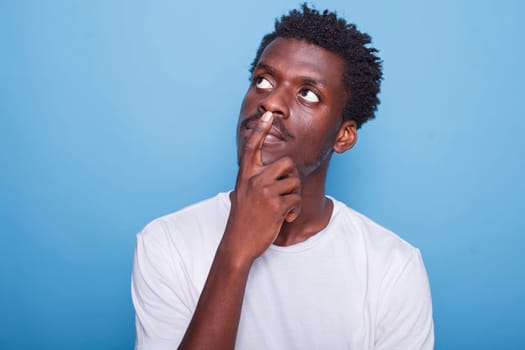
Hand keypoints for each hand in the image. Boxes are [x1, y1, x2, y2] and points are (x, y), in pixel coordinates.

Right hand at [224, 111, 301, 262]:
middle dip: (292, 178)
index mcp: (245, 176)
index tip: (267, 115)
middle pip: (287, 163)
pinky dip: (294, 211)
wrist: (237, 244)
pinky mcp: (275, 206)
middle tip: (286, 192)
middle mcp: (254, 180)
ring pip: (294, 182)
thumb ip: (252, 182)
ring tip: (284, 209)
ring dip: (294, 197)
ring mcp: (265, 192)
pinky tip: (285, 218)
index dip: (260, 129)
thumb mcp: (242, 196)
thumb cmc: (242, 221)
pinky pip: (296, 200)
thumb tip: (266, 175)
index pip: (252, 147)